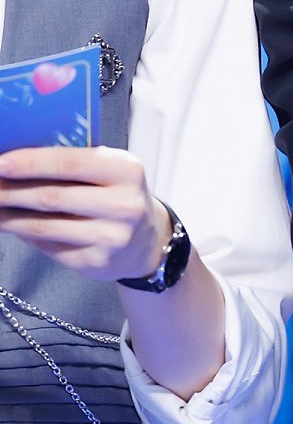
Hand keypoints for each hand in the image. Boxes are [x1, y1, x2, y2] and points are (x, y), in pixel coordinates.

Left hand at [0, 145, 169, 282]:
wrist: (147, 240)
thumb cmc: (118, 196)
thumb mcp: (108, 170)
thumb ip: (72, 162)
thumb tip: (15, 160)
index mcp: (126, 171)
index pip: (69, 162)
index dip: (30, 162)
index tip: (0, 162)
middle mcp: (123, 205)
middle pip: (51, 196)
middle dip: (10, 191)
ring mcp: (111, 237)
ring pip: (44, 226)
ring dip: (10, 216)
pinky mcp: (97, 262)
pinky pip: (49, 246)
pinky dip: (25, 236)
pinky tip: (13, 226)